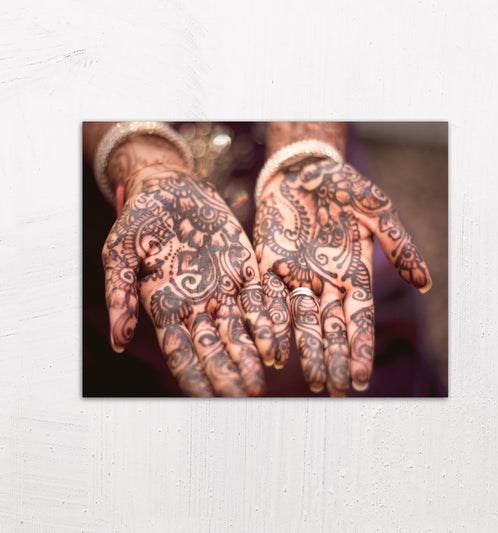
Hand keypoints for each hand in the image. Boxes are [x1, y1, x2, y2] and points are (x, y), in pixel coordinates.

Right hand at [102, 166, 280, 396]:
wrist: (171, 189)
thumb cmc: (139, 221)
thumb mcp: (120, 253)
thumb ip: (121, 294)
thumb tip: (118, 342)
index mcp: (165, 307)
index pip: (180, 351)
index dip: (193, 376)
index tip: (207, 402)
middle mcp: (197, 305)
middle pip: (213, 346)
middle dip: (227, 372)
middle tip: (243, 397)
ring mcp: (223, 289)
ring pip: (240, 329)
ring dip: (251, 353)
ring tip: (263, 380)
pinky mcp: (245, 270)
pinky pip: (259, 299)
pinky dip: (268, 319)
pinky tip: (280, 341)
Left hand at [254, 160, 431, 395]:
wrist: (302, 169)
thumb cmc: (344, 187)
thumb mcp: (378, 211)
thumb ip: (398, 245)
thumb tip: (424, 284)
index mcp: (353, 273)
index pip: (358, 319)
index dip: (359, 348)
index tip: (359, 379)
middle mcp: (324, 282)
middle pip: (330, 328)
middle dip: (333, 359)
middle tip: (333, 392)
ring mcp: (296, 276)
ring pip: (301, 321)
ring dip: (305, 351)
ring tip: (310, 381)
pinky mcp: (268, 265)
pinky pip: (269, 298)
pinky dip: (272, 323)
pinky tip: (273, 348)